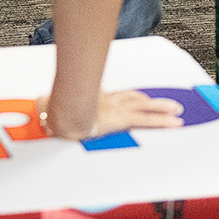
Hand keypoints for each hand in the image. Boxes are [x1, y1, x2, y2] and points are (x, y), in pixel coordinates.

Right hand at [41, 88, 185, 138]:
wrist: (57, 114)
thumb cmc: (53, 111)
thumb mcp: (53, 110)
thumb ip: (53, 109)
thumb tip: (41, 109)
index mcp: (95, 98)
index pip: (117, 96)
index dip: (130, 97)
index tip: (137, 98)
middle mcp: (109, 101)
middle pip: (135, 98)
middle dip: (150, 101)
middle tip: (166, 102)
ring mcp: (117, 109)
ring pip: (146, 107)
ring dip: (162, 108)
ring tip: (177, 110)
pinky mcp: (122, 119)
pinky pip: (147, 121)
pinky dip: (163, 122)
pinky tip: (175, 123)